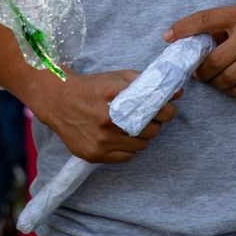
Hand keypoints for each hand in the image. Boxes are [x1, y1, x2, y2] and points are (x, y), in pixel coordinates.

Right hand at [30, 70, 175, 163]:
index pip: (155, 108)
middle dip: (155, 123)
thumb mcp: (118, 77)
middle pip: (151, 129)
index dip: (166, 110)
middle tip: (148, 117)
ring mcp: (99, 139)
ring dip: (142, 137)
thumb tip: (177, 92)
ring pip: (141, 145)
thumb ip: (148, 83)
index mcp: (114, 94)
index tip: (165, 108)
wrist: (57, 100)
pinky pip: (126, 157)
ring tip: (132, 126)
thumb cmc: (92, 87)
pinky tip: (119, 137)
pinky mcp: (93, 154)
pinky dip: (128, 149)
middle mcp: (106, 118)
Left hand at [166, 0, 235, 99]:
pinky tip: (233, 86)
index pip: (205, 19)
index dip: (183, 28)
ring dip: (217, 83)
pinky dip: (235, 91)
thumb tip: (201, 43)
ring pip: (227, 78)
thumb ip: (227, 25)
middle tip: (199, 72)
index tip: (168, 38)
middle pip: (213, 61)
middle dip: (201, 71)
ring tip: (216, 80)